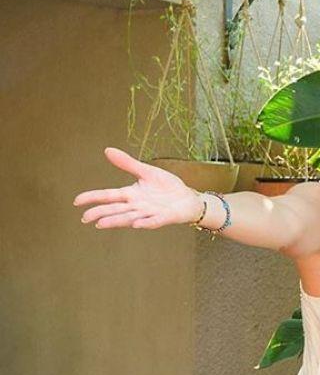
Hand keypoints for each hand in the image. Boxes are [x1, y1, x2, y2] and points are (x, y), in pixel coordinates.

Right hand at [75, 148, 200, 229]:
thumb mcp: (147, 172)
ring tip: (102, 224)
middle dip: (100, 213)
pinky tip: (137, 224)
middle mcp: (137, 206)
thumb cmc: (167, 187)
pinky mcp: (164, 217)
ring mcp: (150, 213)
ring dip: (117, 220)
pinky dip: (146, 222)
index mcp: (131, 194)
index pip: (108, 196)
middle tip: (85, 218)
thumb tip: (107, 150)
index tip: (77, 201)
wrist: (188, 198)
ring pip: (130, 217)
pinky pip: (154, 221)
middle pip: (115, 210)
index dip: (93, 198)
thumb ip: (128, 164)